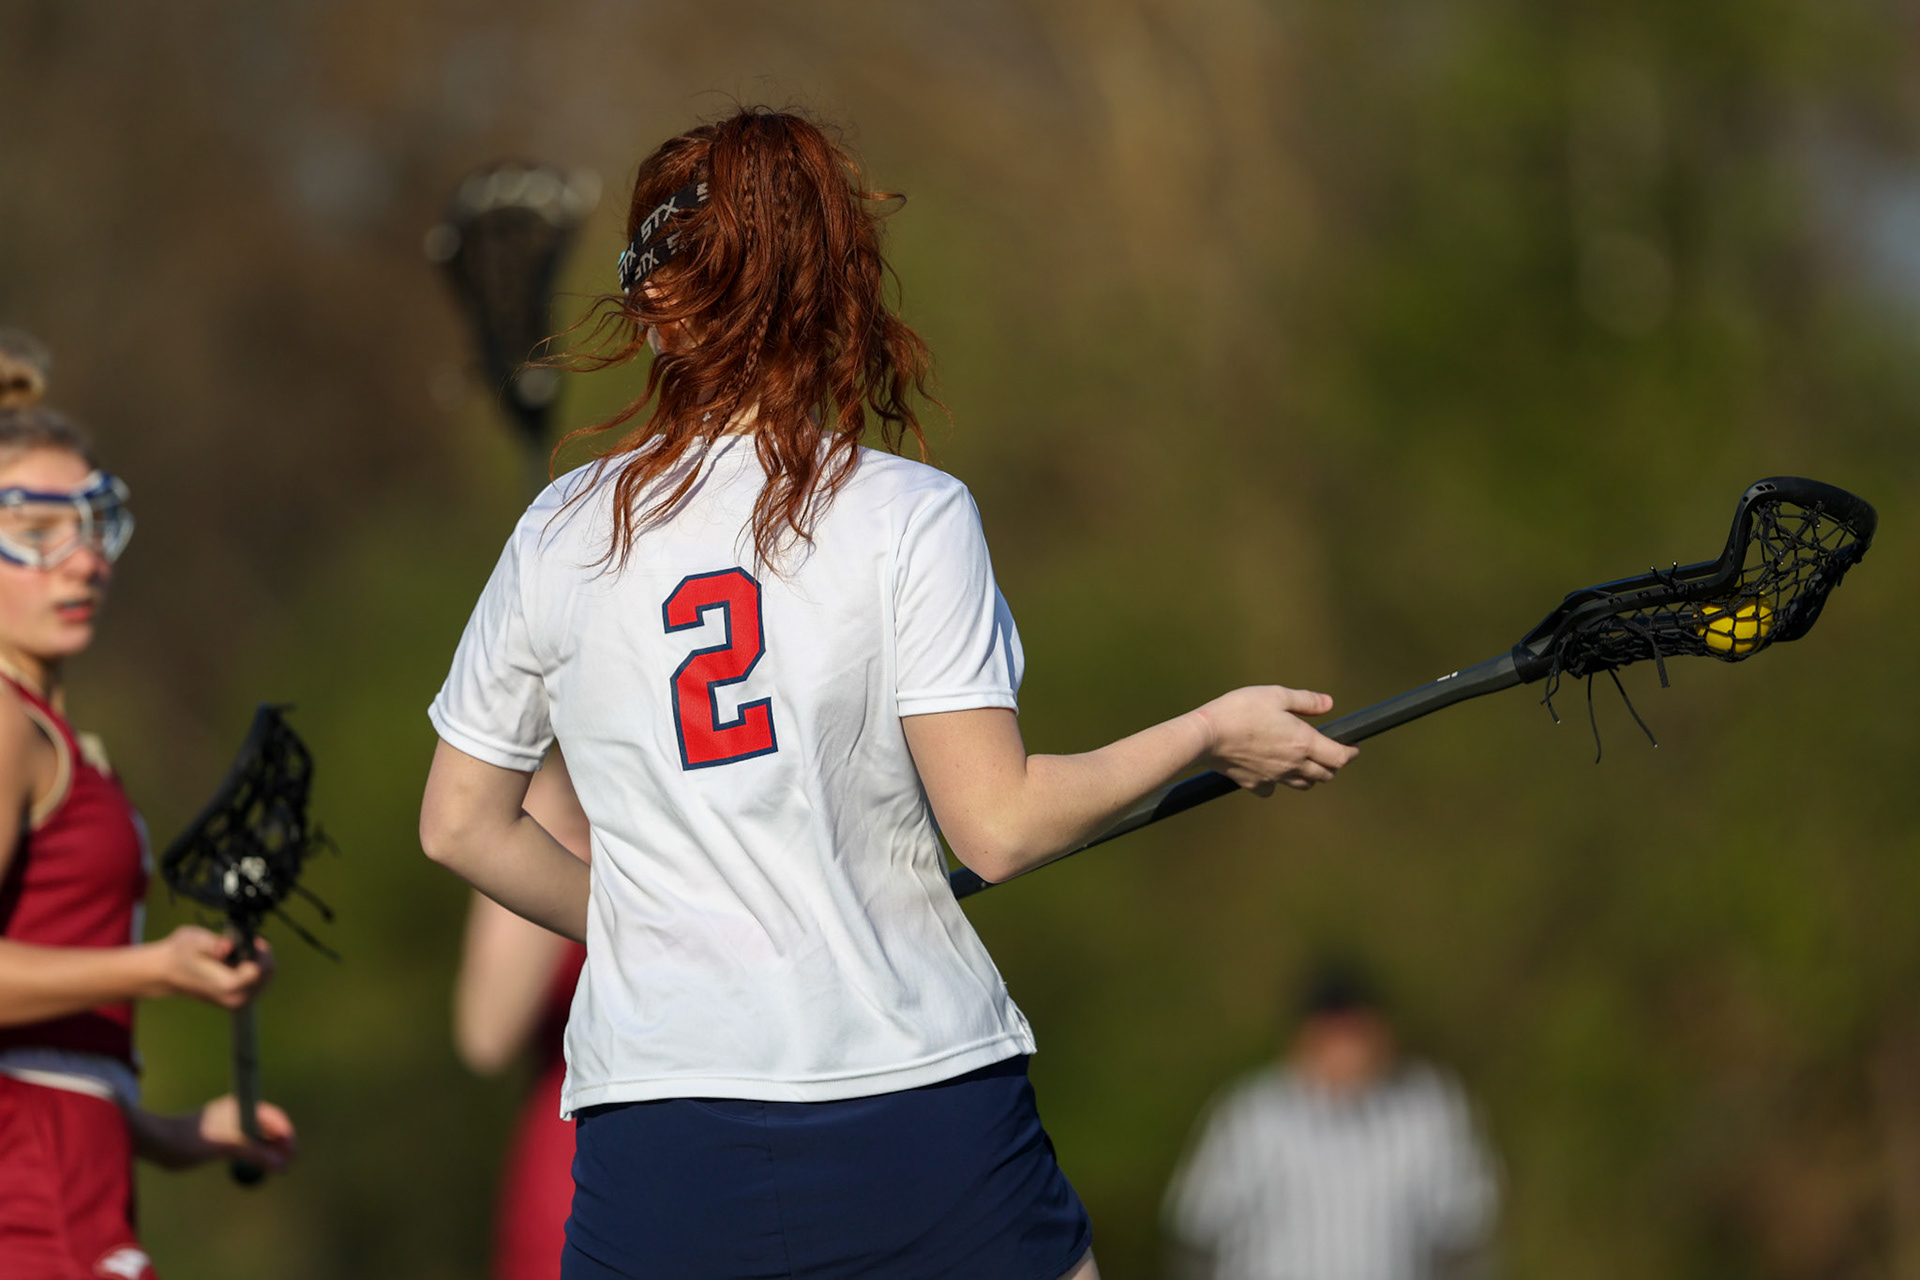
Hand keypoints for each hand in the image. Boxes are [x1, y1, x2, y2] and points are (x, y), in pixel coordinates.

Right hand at [142, 925, 272, 1008]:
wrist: (165, 972)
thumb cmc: (179, 953)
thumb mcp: (194, 940)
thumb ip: (212, 944)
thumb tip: (226, 947)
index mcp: (228, 986)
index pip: (262, 969)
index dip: (261, 951)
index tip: (253, 939)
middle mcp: (235, 998)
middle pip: (267, 975)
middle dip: (262, 956)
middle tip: (250, 942)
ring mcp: (235, 1002)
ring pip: (264, 980)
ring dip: (258, 963)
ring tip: (242, 951)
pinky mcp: (234, 1001)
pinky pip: (256, 985)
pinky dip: (253, 970)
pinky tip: (241, 960)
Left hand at [196, 1094, 297, 1172]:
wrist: (157, 1143)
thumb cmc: (190, 1139)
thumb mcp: (226, 1145)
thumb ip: (255, 1153)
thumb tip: (282, 1165)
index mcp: (241, 1106)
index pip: (274, 1117)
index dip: (286, 1135)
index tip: (292, 1153)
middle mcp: (238, 1113)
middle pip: (268, 1127)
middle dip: (280, 1145)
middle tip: (288, 1164)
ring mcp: (230, 1126)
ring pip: (258, 1138)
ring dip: (269, 1152)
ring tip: (278, 1168)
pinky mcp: (222, 1139)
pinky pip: (247, 1146)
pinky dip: (256, 1156)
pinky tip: (260, 1166)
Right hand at [1192, 686, 1358, 794]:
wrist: (1207, 735)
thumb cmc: (1241, 709)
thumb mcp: (1276, 695)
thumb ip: (1306, 701)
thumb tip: (1329, 703)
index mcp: (1304, 742)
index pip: (1340, 757)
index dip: (1351, 753)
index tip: (1353, 747)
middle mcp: (1293, 764)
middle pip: (1325, 775)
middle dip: (1332, 765)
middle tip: (1328, 751)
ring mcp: (1275, 777)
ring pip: (1304, 785)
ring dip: (1311, 775)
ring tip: (1304, 762)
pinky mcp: (1255, 784)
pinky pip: (1274, 789)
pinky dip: (1278, 783)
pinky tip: (1271, 770)